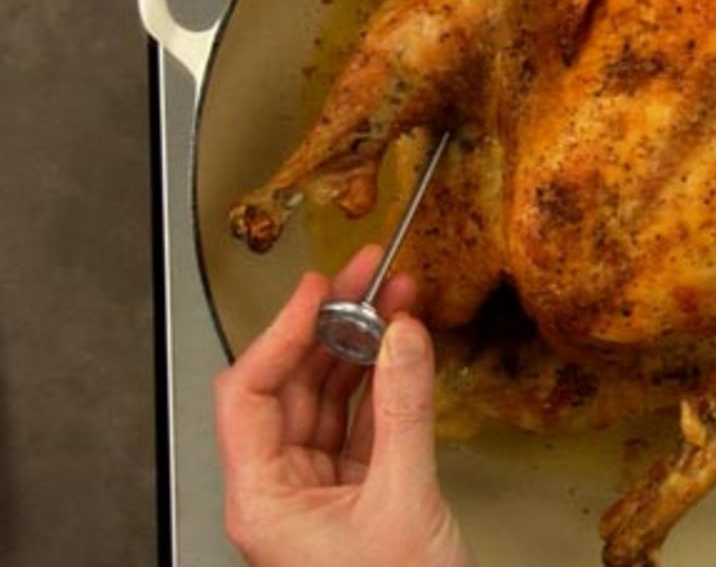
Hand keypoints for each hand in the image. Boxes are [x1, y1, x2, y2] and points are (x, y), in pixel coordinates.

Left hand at [214, 245, 472, 566]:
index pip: (250, 393)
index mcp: (261, 499)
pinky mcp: (357, 492)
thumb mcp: (405, 500)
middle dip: (331, 326)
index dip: (280, 332)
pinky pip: (362, 422)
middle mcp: (280, 490)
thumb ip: (405, 410)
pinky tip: (402, 351)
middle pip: (292, 386)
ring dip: (362, 348)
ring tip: (393, 299)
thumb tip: (403, 335)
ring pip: (330, 399)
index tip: (317, 288)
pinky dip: (384, 384)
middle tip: (365, 276)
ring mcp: (317, 490)